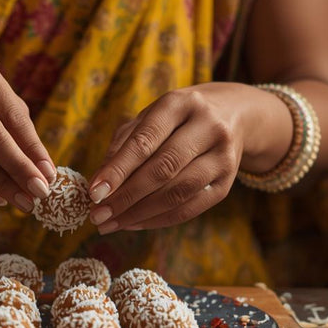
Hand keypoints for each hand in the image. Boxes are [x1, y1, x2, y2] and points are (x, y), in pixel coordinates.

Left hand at [87, 83, 282, 233]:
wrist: (233, 115)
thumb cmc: (177, 119)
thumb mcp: (150, 118)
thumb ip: (122, 145)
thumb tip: (99, 183)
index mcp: (180, 104)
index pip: (145, 141)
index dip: (118, 170)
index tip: (94, 193)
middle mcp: (207, 127)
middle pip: (163, 168)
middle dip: (126, 196)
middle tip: (99, 215)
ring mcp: (223, 156)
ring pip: (178, 192)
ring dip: (140, 213)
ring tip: (112, 223)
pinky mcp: (227, 183)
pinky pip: (190, 208)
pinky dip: (159, 220)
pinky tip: (135, 223)